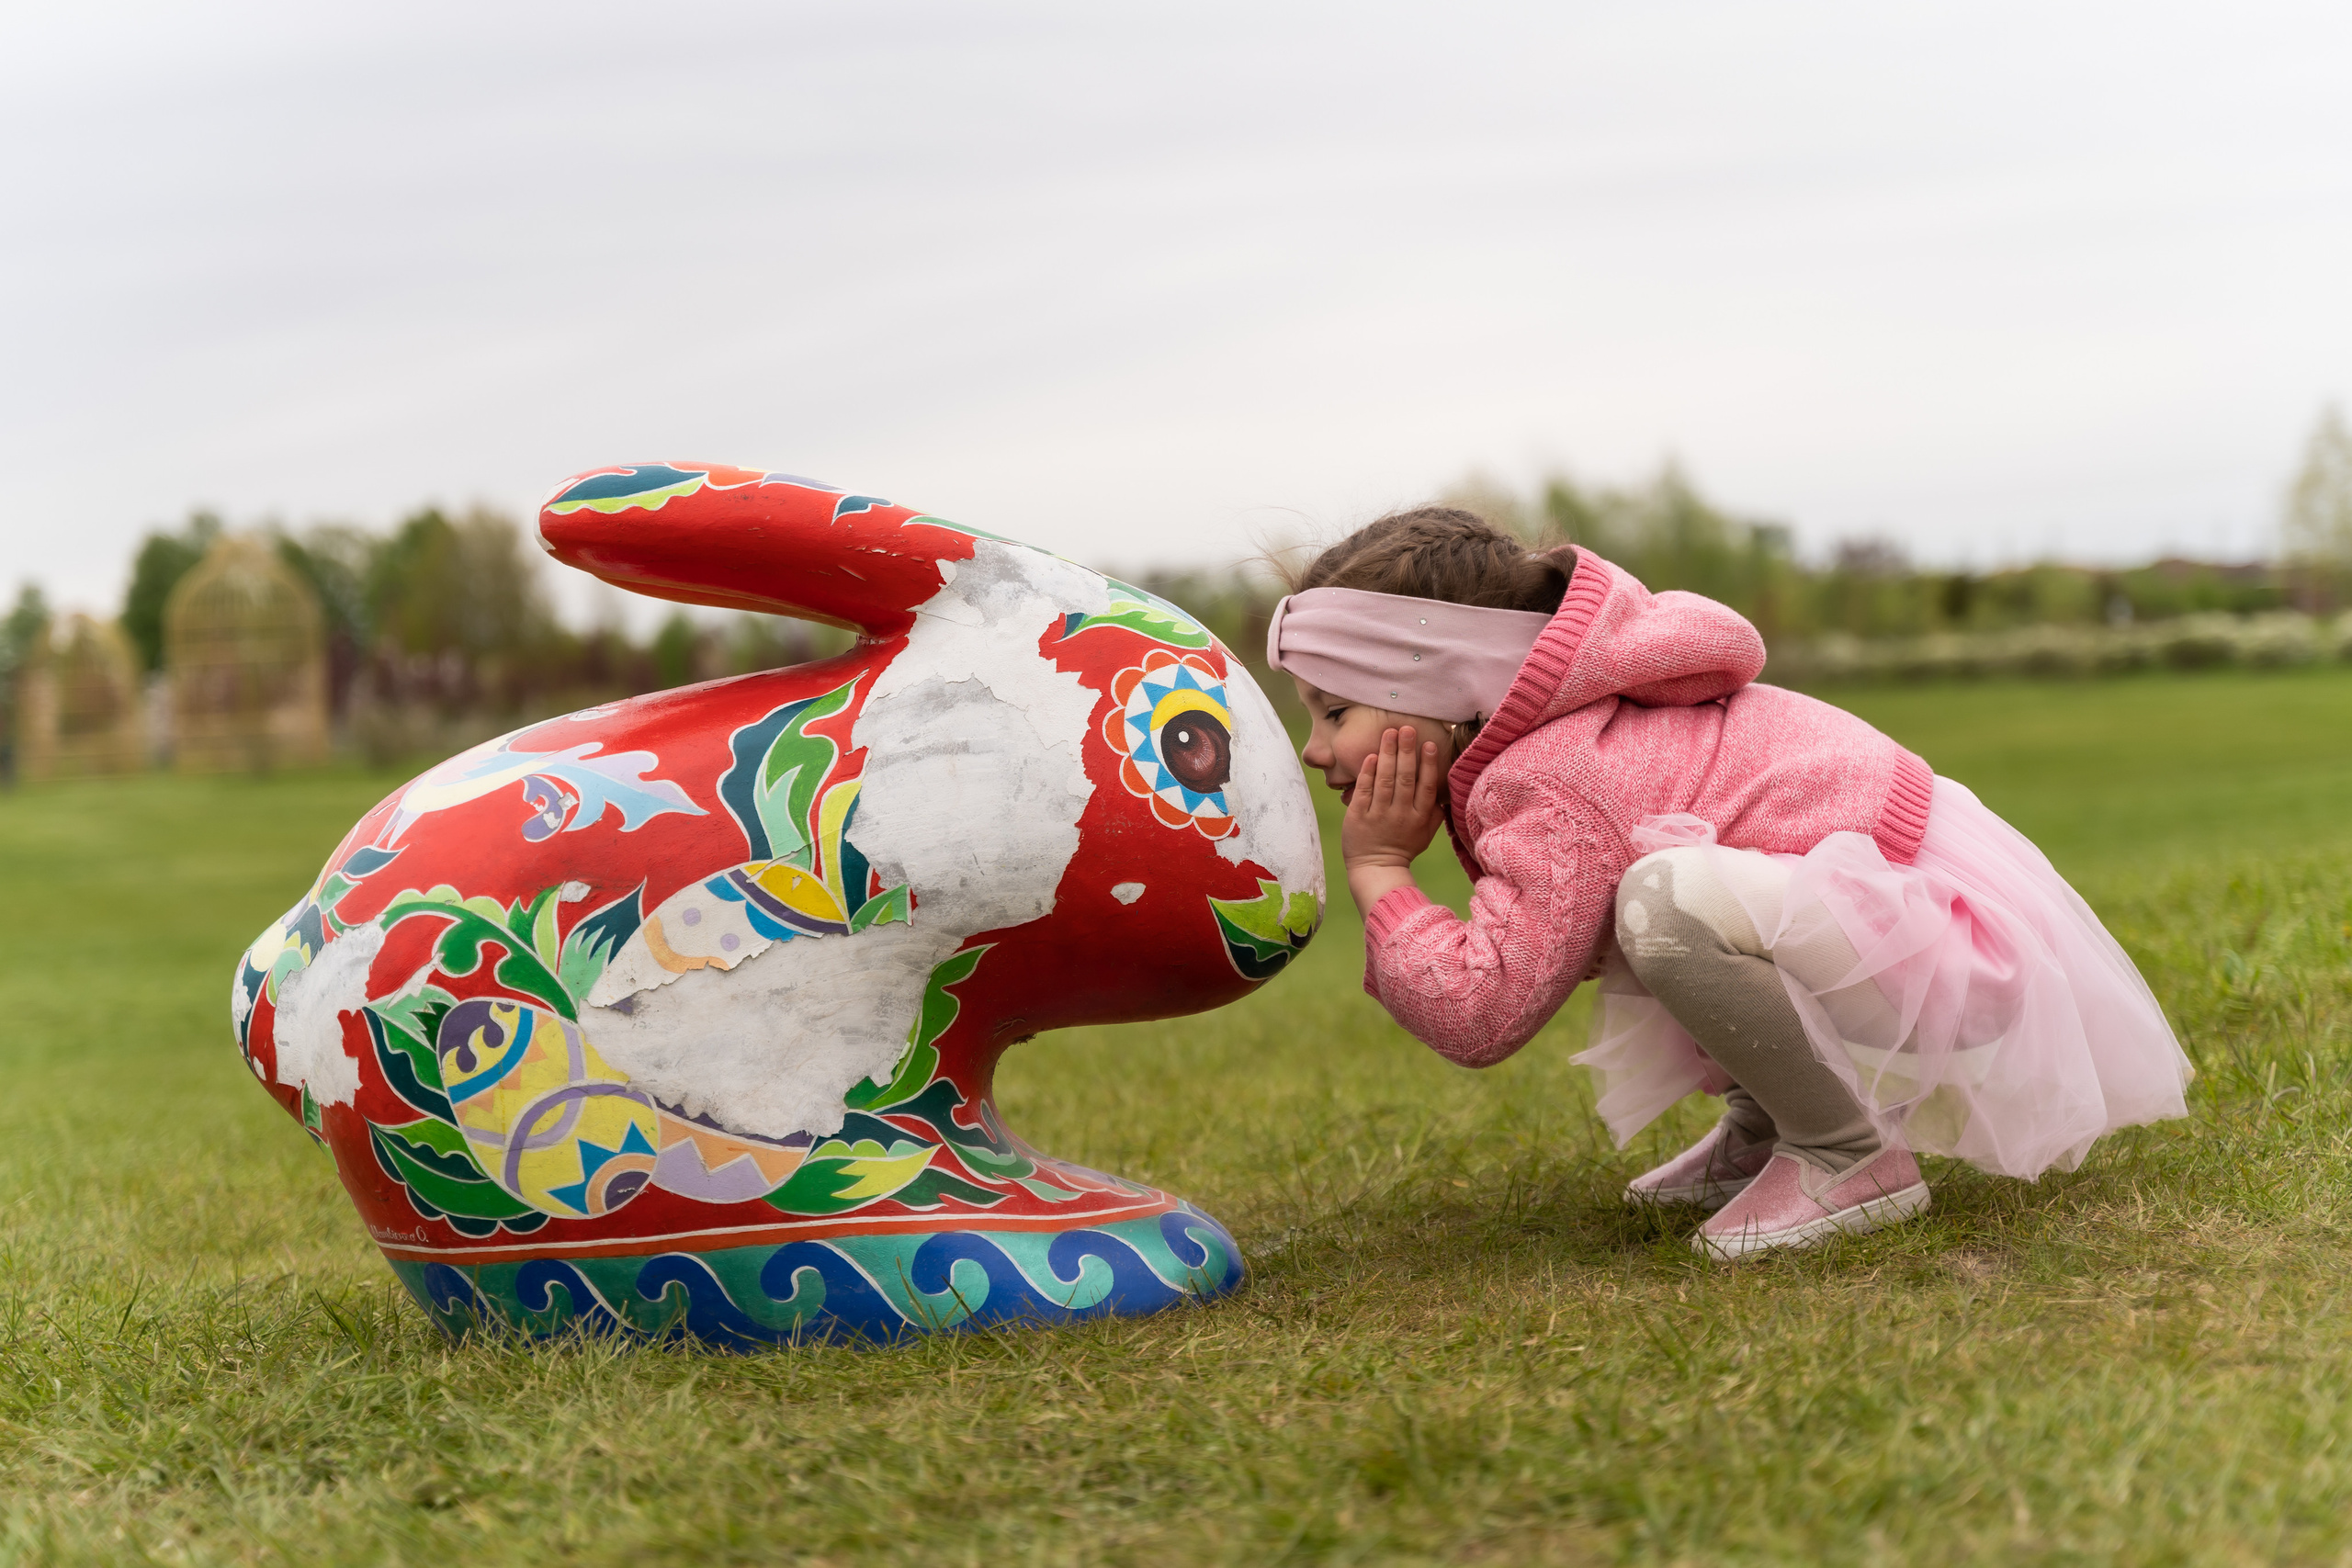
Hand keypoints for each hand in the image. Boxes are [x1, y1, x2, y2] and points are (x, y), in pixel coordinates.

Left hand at [1342, 726, 1445, 913]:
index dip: (1428, 764)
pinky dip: (1367, 773)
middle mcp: (1400, 814)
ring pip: (1385, 780)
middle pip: (1405, 778)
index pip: (1426, 786)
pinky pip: (1364, 791)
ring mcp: (1379, 815)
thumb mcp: (1426, 834)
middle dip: (1407, 751)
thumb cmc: (1403, 848)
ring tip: (1389, 733)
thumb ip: (1437, 813)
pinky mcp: (1358, 816)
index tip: (1429, 744)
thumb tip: (1448, 792)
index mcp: (1419, 817)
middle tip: (1408, 728)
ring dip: (1388, 754)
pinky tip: (1371, 756)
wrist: (1376, 870)